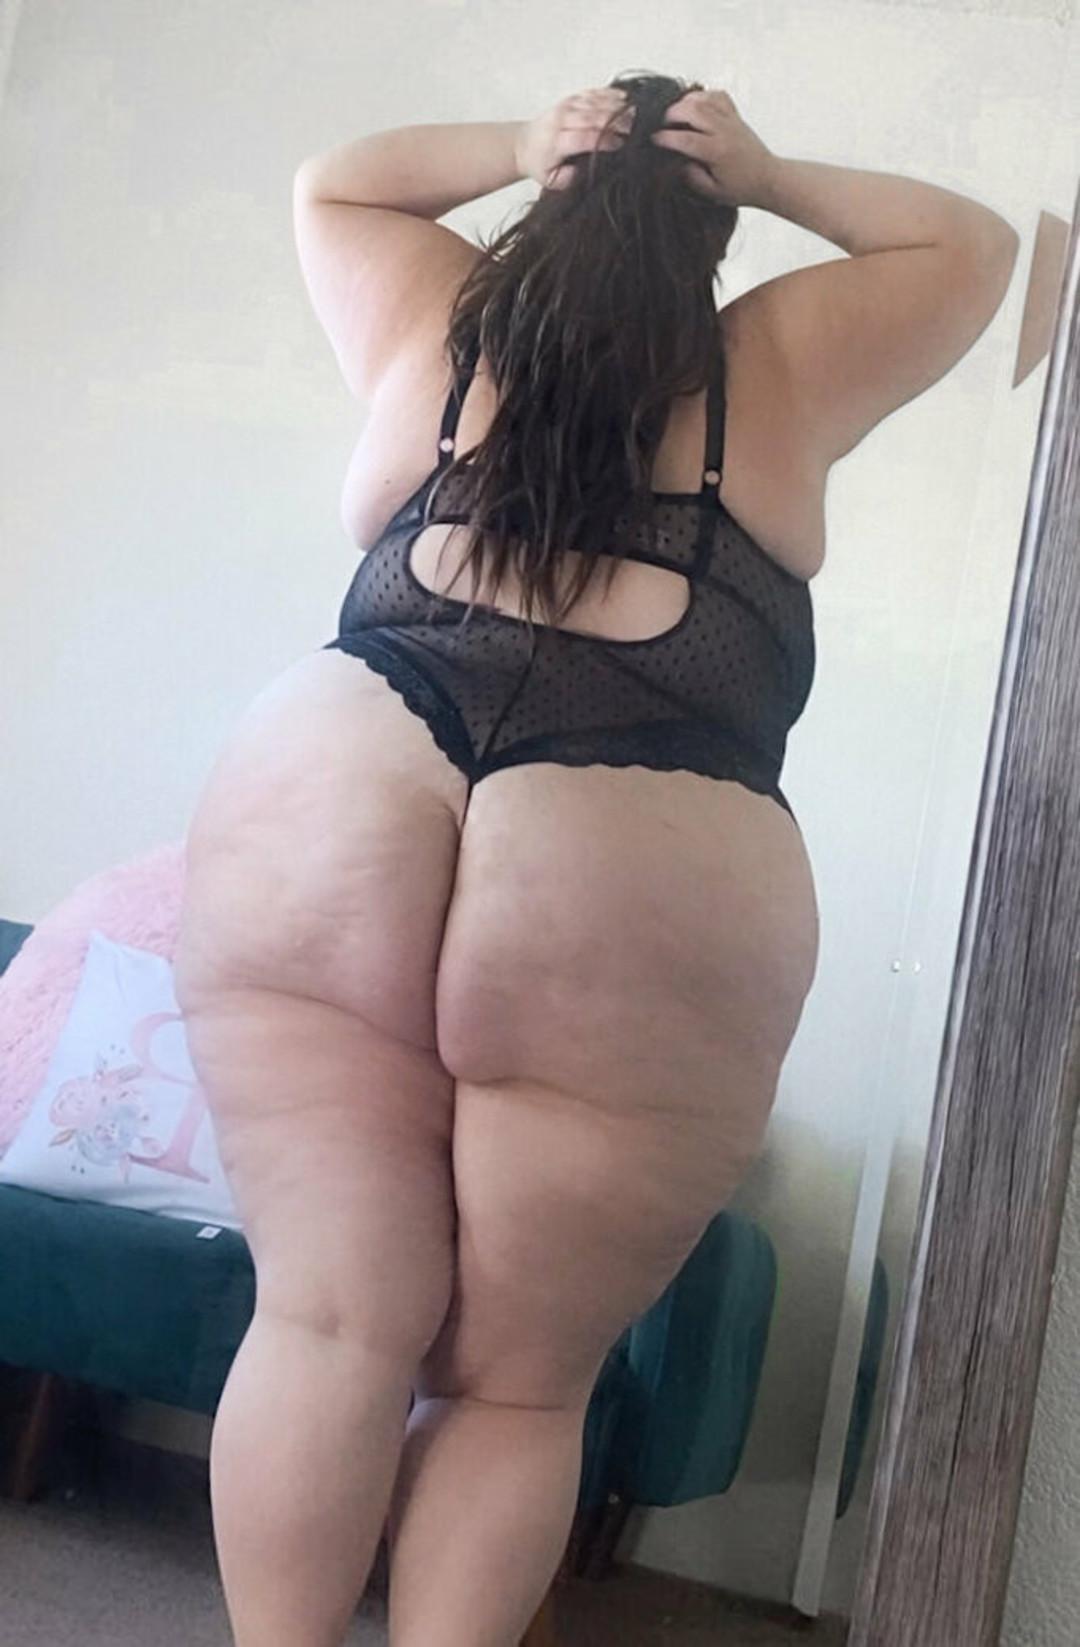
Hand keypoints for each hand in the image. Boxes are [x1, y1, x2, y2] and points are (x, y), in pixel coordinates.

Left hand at [515, 87, 634, 190]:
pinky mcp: (570, 99)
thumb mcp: (551, 180)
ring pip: (593, 102)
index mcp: (556, 141)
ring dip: (616, 106)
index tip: (621, 143)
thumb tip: (582, 170)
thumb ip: (567, 178)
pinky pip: (591, 93)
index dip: (604, 139)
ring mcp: (565, 107)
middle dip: (615, 121)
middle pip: (592, 117)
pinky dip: (608, 95)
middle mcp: (560, 120)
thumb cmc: (541, 165)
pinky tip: (624, 98)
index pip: (584, 137)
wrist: (523, 145)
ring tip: (635, 112)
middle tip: (635, 126)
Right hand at [650, 88, 776, 208]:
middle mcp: (725, 131)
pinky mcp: (735, 115)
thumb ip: (692, 178)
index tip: (654, 139)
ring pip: (705, 98)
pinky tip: (694, 105)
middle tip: (661, 123)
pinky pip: (718, 96)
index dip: (666, 137)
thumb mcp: (713, 192)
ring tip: (675, 113)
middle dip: (672, 113)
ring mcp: (731, 120)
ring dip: (686, 102)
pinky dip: (703, 96)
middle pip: (694, 110)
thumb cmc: (741, 188)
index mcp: (718, 152)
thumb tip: (676, 162)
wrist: (767, 179)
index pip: (686, 139)